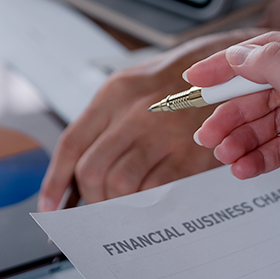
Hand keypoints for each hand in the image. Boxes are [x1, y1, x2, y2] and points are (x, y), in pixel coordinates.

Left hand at [38, 28, 262, 210]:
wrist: (228, 70)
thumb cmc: (175, 83)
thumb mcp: (131, 88)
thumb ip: (103, 124)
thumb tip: (74, 173)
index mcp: (114, 94)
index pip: (71, 145)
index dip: (55, 182)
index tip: (50, 208)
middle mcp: (134, 111)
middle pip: (91, 170)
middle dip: (90, 198)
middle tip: (97, 206)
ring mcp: (163, 133)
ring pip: (119, 185)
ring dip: (116, 204)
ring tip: (123, 205)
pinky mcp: (191, 153)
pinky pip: (155, 191)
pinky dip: (145, 204)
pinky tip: (147, 202)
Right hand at [188, 31, 279, 245]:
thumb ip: (273, 65)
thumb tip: (240, 54)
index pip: (262, 52)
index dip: (225, 65)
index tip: (195, 80)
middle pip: (259, 91)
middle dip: (229, 113)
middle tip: (205, 134)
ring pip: (266, 122)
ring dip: (241, 138)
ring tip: (224, 157)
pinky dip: (260, 157)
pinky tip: (245, 168)